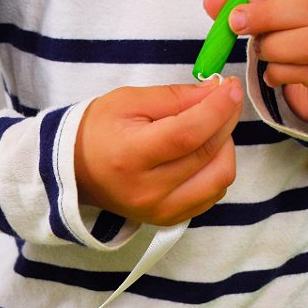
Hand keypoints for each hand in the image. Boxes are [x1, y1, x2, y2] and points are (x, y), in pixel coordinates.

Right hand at [74, 78, 241, 226]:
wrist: (77, 171)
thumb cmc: (99, 130)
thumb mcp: (129, 101)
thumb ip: (176, 96)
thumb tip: (219, 92)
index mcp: (130, 157)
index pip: (187, 134)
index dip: (217, 109)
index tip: (230, 88)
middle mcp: (146, 191)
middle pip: (207, 154)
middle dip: (225, 119)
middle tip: (224, 98)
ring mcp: (159, 210)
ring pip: (219, 177)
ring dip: (225, 147)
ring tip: (209, 129)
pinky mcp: (169, 219)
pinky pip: (213, 194)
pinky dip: (217, 169)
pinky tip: (202, 153)